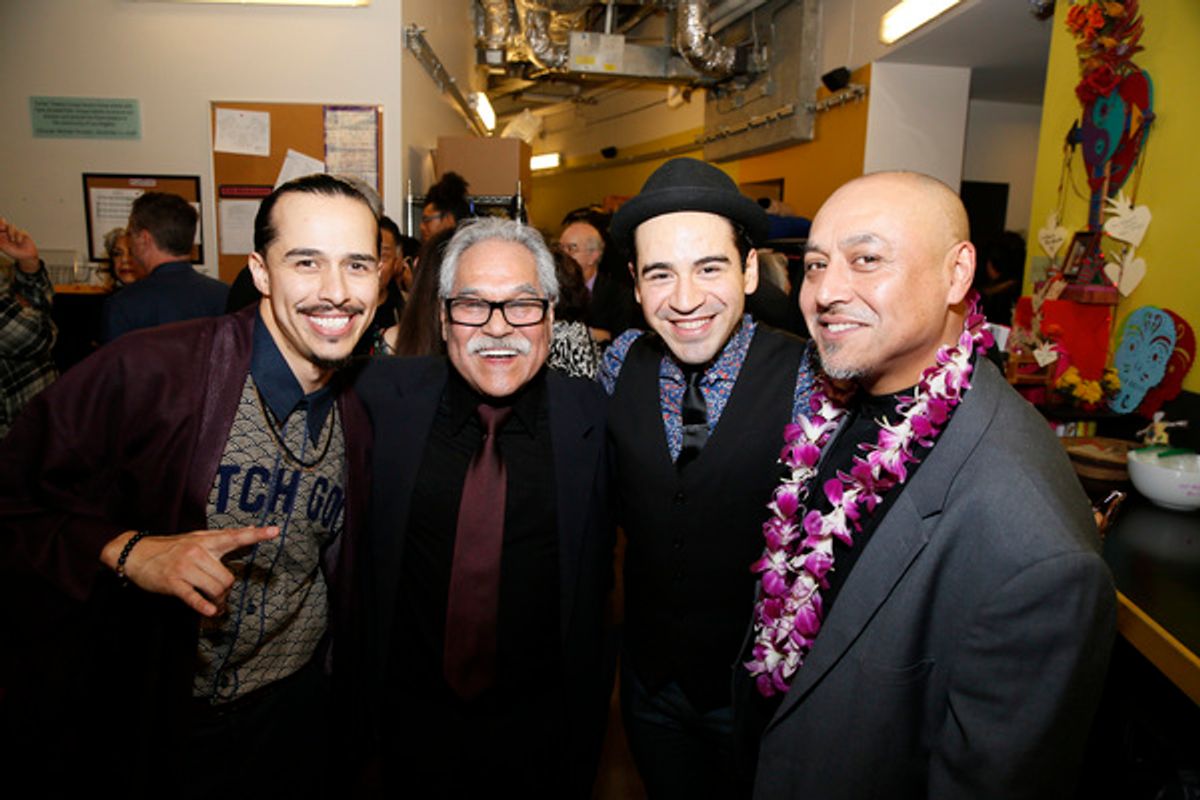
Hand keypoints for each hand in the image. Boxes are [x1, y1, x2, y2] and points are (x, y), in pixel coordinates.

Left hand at [0, 217, 40, 273]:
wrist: (26, 257)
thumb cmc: (14, 253)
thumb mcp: (3, 247)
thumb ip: (0, 241)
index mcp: (2, 235)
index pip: (0, 228)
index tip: (0, 229)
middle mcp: (7, 233)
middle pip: (3, 222)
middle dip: (2, 223)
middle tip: (2, 228)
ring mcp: (16, 233)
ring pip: (11, 226)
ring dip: (11, 232)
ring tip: (12, 240)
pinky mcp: (23, 234)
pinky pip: (20, 231)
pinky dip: (19, 236)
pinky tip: (19, 242)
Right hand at [101, 526, 278, 616]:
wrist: (136, 553)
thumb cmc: (171, 547)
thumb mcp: (196, 538)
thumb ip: (222, 537)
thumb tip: (251, 530)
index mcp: (206, 540)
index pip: (235, 536)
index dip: (256, 534)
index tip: (276, 530)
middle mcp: (198, 552)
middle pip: (228, 577)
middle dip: (227, 591)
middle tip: (221, 595)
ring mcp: (185, 568)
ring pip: (216, 588)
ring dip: (218, 601)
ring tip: (214, 605)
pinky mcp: (173, 583)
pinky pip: (193, 597)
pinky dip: (204, 606)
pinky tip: (210, 611)